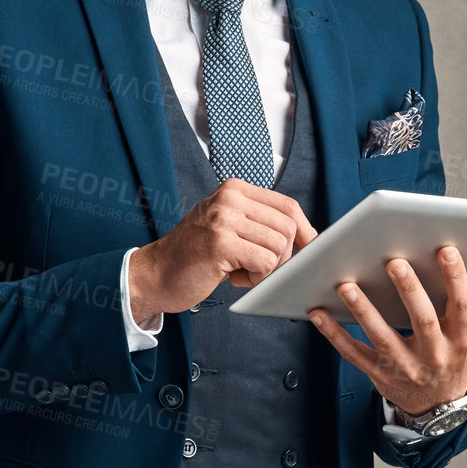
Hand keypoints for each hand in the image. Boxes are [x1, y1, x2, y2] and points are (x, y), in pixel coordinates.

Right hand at [129, 180, 316, 320]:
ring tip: (241, 271)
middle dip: (283, 255)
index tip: (306, 250)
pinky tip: (234, 278)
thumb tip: (310, 236)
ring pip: (278, 246)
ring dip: (267, 269)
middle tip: (258, 268)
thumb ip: (262, 224)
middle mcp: (229, 198)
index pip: (288, 206)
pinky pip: (264, 263)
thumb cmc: (196, 255)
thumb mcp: (230, 227)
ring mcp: (223, 219)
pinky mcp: (220, 244)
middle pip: (288, 227)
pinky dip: (256, 278)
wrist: (156, 273)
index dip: (304, 231)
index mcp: (235, 190)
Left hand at [307, 246, 466, 415]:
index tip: (446, 250)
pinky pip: (354, 354)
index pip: (462, 305)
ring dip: (363, 311)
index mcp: (462, 338)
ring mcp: (406, 367)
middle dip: (409, 290)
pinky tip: (317, 313)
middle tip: (394, 261)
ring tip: (346, 285)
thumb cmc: (457, 356)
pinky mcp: (379, 375)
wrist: (438, 407)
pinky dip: (334, 335)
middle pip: (422, 320)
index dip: (455, 278)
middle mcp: (435, 354)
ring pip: (383, 337)